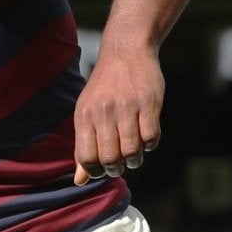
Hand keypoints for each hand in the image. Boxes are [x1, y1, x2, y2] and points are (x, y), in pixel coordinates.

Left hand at [72, 43, 163, 184]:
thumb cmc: (104, 88)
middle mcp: (104, 112)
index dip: (95, 171)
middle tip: (120, 164)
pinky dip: (149, 145)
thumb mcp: (87, 113)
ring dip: (134, 160)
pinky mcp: (149, 103)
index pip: (86, 158)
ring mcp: (127, 107)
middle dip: (116, 169)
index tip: (102, 168)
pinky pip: (151, 137)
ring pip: (132, 151)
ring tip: (133, 154)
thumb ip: (83, 146)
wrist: (126, 51)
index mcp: (84, 116)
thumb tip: (80, 181)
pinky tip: (145, 138)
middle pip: (110, 159)